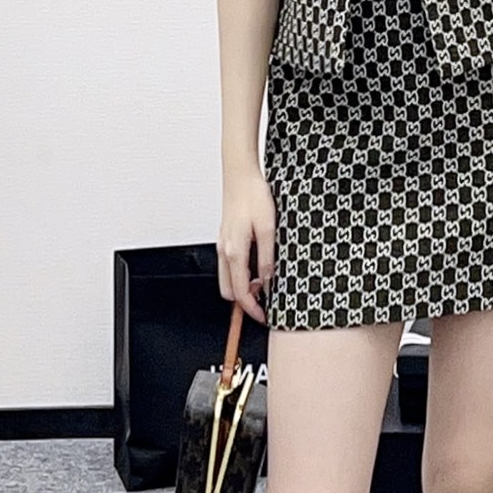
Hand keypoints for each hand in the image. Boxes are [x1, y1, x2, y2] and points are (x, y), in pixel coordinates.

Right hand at [218, 168, 275, 324]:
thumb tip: (269, 280)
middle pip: (229, 291)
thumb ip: (267, 257)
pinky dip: (241, 273)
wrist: (240, 175)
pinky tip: (257, 265)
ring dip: (243, 286)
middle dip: (245, 300)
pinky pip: (229, 265)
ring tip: (265, 281)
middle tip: (266, 300)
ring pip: (227, 279)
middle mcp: (224, 251)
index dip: (252, 309)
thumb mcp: (269, 228)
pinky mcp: (225, 239)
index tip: (263, 316)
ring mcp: (223, 245)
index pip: (240, 292)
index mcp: (234, 251)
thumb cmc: (253, 196)